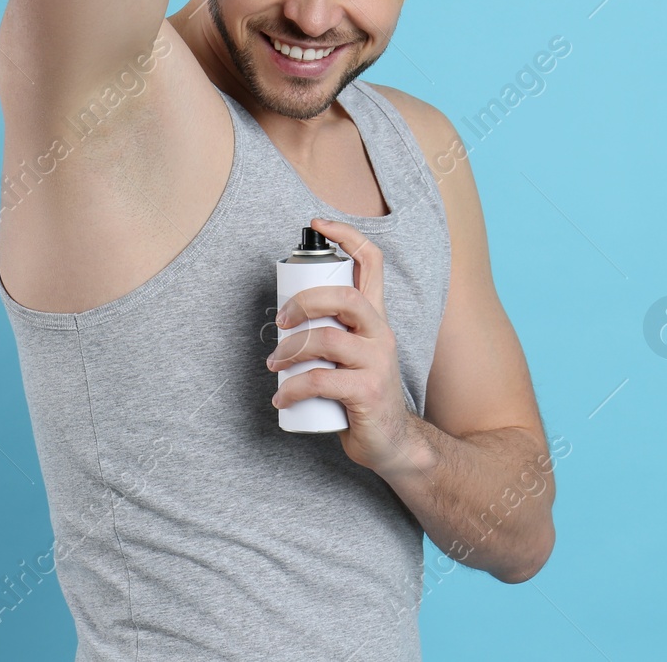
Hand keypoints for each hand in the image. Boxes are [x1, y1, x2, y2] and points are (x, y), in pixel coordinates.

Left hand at [268, 218, 421, 475]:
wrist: (393, 442)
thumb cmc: (363, 393)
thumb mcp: (354, 354)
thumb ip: (331, 332)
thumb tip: (284, 316)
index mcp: (376, 318)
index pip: (372, 262)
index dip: (348, 235)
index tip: (318, 223)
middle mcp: (381, 333)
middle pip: (345, 296)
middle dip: (305, 300)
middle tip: (280, 320)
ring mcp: (377, 362)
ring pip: (327, 340)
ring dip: (290, 350)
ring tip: (273, 365)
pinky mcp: (367, 391)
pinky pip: (321, 381)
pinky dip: (293, 389)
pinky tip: (281, 398)